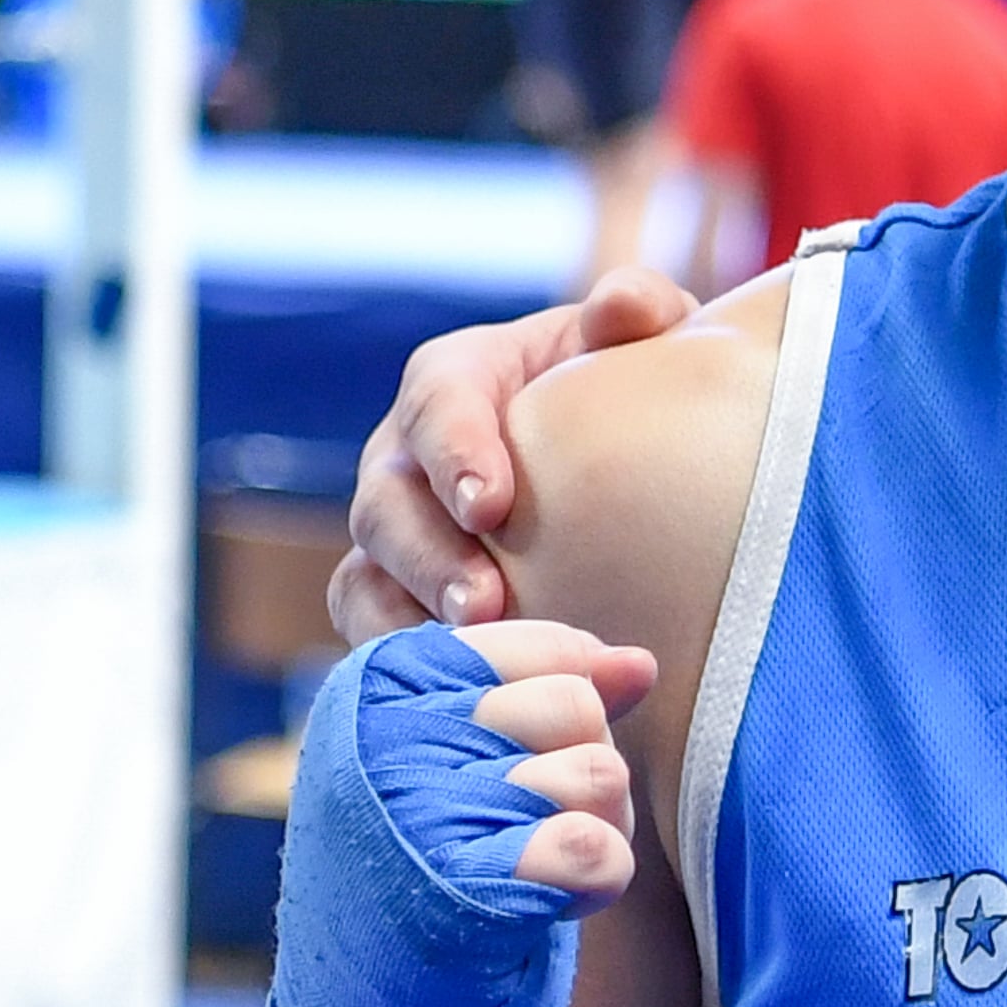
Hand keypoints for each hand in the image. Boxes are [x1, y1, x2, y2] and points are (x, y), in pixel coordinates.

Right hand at [227, 622, 658, 1006]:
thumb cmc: (431, 887)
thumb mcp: (475, 768)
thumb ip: (554, 697)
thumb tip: (640, 661)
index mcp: (373, 687)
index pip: (542, 651)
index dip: (567, 723)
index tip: (503, 781)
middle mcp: (376, 736)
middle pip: (576, 706)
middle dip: (584, 776)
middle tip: (519, 838)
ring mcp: (409, 813)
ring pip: (595, 773)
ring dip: (592, 833)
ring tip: (523, 875)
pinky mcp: (453, 892)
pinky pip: (591, 848)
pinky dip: (593, 884)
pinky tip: (545, 909)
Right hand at [333, 269, 700, 640]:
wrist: (619, 462)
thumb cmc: (622, 389)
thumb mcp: (641, 340)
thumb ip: (639, 311)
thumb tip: (625, 307)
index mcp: (454, 381)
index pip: (436, 404)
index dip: (456, 453)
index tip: (492, 504)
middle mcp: (402, 459)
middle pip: (385, 505)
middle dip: (429, 556)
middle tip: (484, 603)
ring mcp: (392, 534)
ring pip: (365, 578)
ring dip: (410, 622)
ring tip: (474, 656)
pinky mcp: (395, 597)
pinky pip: (372, 634)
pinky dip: (404, 664)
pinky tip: (459, 699)